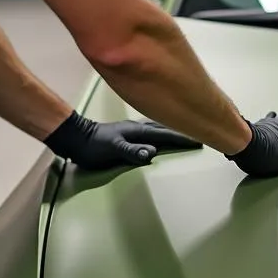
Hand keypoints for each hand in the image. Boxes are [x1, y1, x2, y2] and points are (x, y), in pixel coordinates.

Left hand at [44, 111, 201, 170]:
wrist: (76, 139)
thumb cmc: (93, 146)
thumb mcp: (112, 150)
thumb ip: (132, 151)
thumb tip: (152, 152)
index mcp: (138, 131)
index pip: (166, 133)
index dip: (183, 137)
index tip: (200, 138)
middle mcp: (138, 127)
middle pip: (167, 126)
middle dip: (184, 129)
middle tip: (201, 132)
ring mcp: (134, 128)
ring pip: (160, 125)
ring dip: (174, 127)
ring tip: (187, 129)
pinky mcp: (129, 132)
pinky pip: (153, 128)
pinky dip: (163, 129)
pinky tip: (163, 131)